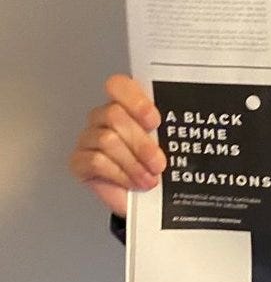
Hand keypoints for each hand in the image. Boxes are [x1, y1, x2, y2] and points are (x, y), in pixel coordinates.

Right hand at [68, 74, 165, 216]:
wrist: (145, 196)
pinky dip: (119, 174)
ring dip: (133, 163)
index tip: (154, 122)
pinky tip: (131, 182)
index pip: (119, 85)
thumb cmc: (155, 164)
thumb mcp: (166, 141)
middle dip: (141, 143)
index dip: (135, 101)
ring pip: (107, 139)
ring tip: (149, 178)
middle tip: (159, 163)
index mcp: (126, 104)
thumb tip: (180, 120)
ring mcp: (88, 138)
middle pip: (114, 115)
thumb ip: (167, 126)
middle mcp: (103, 116)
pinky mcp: (78, 161)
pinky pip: (95, 161)